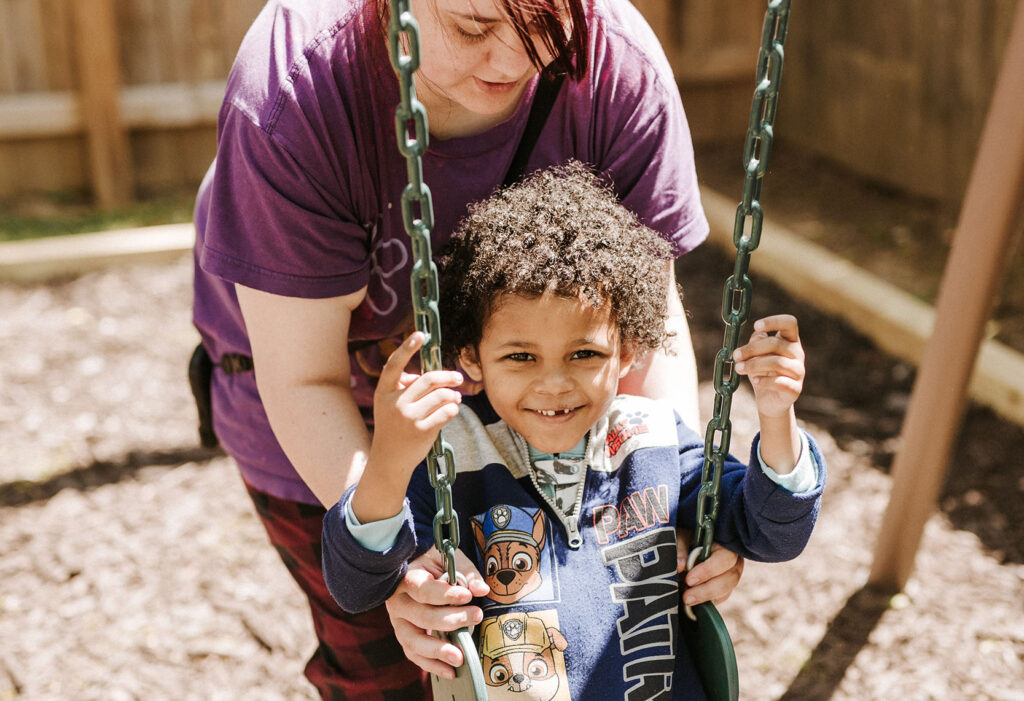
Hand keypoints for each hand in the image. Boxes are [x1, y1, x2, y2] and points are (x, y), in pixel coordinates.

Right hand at [353, 333, 462, 520]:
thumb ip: (404, 387)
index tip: (420, 334)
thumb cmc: (393, 428)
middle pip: (428, 379)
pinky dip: (453, 408)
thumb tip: (430, 374)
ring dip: (453, 394)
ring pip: (440, 395)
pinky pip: (446, 412)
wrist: (389, 460)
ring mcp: (408, 417)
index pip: (395, 365)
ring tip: (456, 397)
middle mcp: (395, 403)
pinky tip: (453, 409)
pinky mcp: (421, 431)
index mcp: (384, 392)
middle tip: (458, 378)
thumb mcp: (389, 405)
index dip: (407, 348)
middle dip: (447, 376)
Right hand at [385, 547, 489, 678]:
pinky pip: (414, 655)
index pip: (424, 589)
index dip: (446, 595)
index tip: (467, 596)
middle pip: (423, 616)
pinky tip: (450, 671)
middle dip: (452, 620)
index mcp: (407, 578)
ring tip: (460, 657)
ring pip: (414, 641)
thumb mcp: (448, 560)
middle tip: (476, 616)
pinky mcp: (403, 636)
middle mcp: (398, 601)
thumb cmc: (434, 564)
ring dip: (438, 650)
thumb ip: (466, 573)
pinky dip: (431, 665)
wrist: (414, 568)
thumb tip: (481, 590)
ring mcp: (398, 622)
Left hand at [676, 530, 744, 606]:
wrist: (689, 543)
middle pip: (730, 578)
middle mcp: (734, 559)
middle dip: (708, 589)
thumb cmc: (688, 536)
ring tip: (688, 600)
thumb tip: (680, 566)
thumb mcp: (682, 536)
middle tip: (687, 596)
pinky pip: (722, 596)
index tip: (689, 579)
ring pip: (727, 589)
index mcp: (725, 544)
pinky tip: (695, 602)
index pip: (724, 558)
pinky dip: (709, 600)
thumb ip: (681, 549)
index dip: (708, 570)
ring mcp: (732, 573)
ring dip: (707, 597)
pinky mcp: (726, 585)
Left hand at [733, 314, 804, 417]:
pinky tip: (755, 381)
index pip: (790, 323)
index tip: (756, 326)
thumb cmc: (762, 372)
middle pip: (776, 344)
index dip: (774, 321)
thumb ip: (756, 343)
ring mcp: (799, 371)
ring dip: (754, 364)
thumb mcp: (756, 355)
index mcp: (790, 340)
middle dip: (752, 349)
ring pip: (778, 363)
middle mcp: (798, 354)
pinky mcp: (795, 389)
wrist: (770, 400)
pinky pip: (780, 382)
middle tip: (735, 355)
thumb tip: (756, 338)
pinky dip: (764, 380)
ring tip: (739, 368)